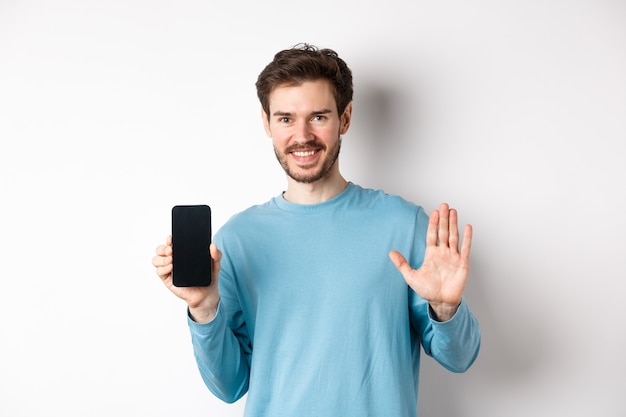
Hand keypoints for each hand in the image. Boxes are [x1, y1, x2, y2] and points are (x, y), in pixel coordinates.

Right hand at [152, 235, 221, 322]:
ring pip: (156, 259)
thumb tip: (213, 245)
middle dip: (163, 248)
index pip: (171, 242)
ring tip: (171, 259)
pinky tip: (171, 268)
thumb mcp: (215, 264)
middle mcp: (173, 259)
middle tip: (171, 249)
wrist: (207, 294)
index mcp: (182, 252)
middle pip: (160, 249)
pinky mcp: (167, 279)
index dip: (169, 239)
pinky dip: (162, 268)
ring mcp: (169, 269)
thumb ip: (216, 254)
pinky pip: (159, 272)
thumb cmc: (208, 277)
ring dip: (161, 258)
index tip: (171, 238)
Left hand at [389, 203, 471, 320]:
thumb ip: (402, 264)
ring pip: (454, 236)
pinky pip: (465, 248)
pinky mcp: (463, 263)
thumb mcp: (411, 277)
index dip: (433, 224)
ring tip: (453, 211)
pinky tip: (467, 227)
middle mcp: (443, 253)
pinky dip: (467, 238)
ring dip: (454, 224)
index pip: (432, 235)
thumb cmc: (427, 290)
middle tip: (444, 205)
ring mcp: (453, 257)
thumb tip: (390, 253)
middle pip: (443, 232)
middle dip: (444, 219)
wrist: (441, 302)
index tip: (434, 212)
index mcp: (431, 254)